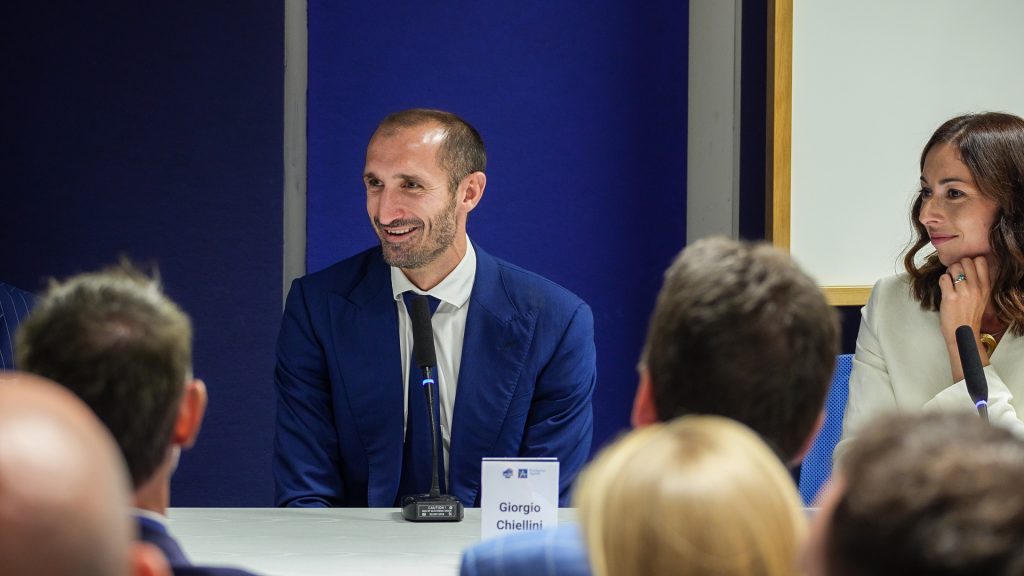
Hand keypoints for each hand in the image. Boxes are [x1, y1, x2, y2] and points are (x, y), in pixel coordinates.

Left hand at [939, 256, 991, 380]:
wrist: (963, 333)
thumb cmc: (970, 315)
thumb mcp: (982, 297)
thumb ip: (978, 282)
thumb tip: (967, 267)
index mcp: (985, 287)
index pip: (980, 261)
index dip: (970, 261)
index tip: (966, 268)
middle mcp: (976, 287)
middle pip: (966, 261)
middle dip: (958, 265)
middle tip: (955, 274)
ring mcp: (963, 292)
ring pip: (953, 267)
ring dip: (948, 272)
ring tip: (949, 282)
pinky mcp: (950, 297)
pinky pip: (943, 278)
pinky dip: (942, 281)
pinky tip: (944, 289)